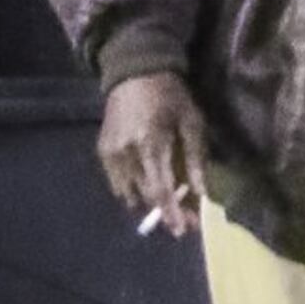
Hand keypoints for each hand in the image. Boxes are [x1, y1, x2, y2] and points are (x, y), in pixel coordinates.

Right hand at [99, 72, 210, 237]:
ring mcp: (110, 154)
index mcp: (150, 143)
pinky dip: (134, 190)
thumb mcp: (192, 122)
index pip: (160, 189)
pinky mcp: (102, 151)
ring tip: (171, 206)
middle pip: (145, 195)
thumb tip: (202, 194)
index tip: (183, 230)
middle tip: (186, 222)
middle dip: (165, 212)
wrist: (135, 73)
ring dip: (150, 203)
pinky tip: (150, 187)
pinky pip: (118, 183)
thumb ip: (195, 159)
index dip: (171, 212)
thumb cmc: (171, 96)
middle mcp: (125, 153)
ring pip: (129, 193)